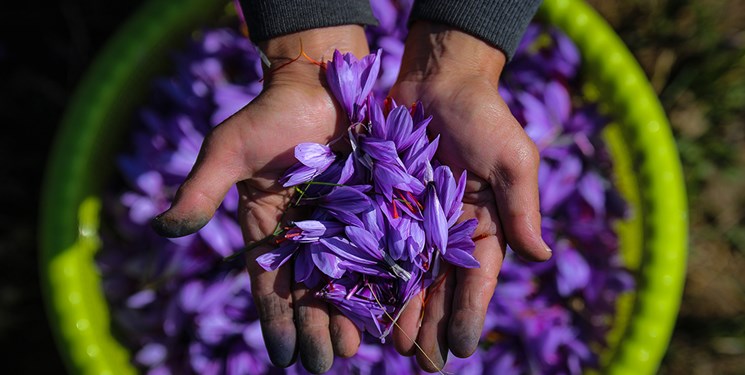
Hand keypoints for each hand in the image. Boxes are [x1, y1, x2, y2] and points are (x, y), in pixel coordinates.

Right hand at [151, 26, 369, 372]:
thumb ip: (201, 189)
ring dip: (348, 314)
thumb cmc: (270, 114)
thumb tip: (165, 230)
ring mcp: (342, 223)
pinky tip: (390, 308)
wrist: (320, 82)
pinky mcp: (375, 207)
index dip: (276, 320)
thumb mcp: (229, 150)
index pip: (270, 284)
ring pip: (345, 278)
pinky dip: (383, 279)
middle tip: (325, 363)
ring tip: (353, 348)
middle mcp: (306, 234)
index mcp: (269, 229)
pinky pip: (380, 248)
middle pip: (310, 290)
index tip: (284, 356)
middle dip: (316, 328)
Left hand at [388, 22, 551, 370]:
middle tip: (421, 360)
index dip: (470, 312)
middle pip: (440, 286)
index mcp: (484, 226)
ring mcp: (414, 220)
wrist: (438, 79)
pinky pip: (376, 243)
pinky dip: (371, 272)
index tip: (461, 346)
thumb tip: (541, 257)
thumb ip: (522, 207)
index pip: (478, 279)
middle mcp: (448, 231)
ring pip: (407, 274)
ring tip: (392, 345)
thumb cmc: (483, 116)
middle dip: (431, 323)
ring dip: (401, 309)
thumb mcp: (512, 158)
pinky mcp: (384, 204)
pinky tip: (362, 300)